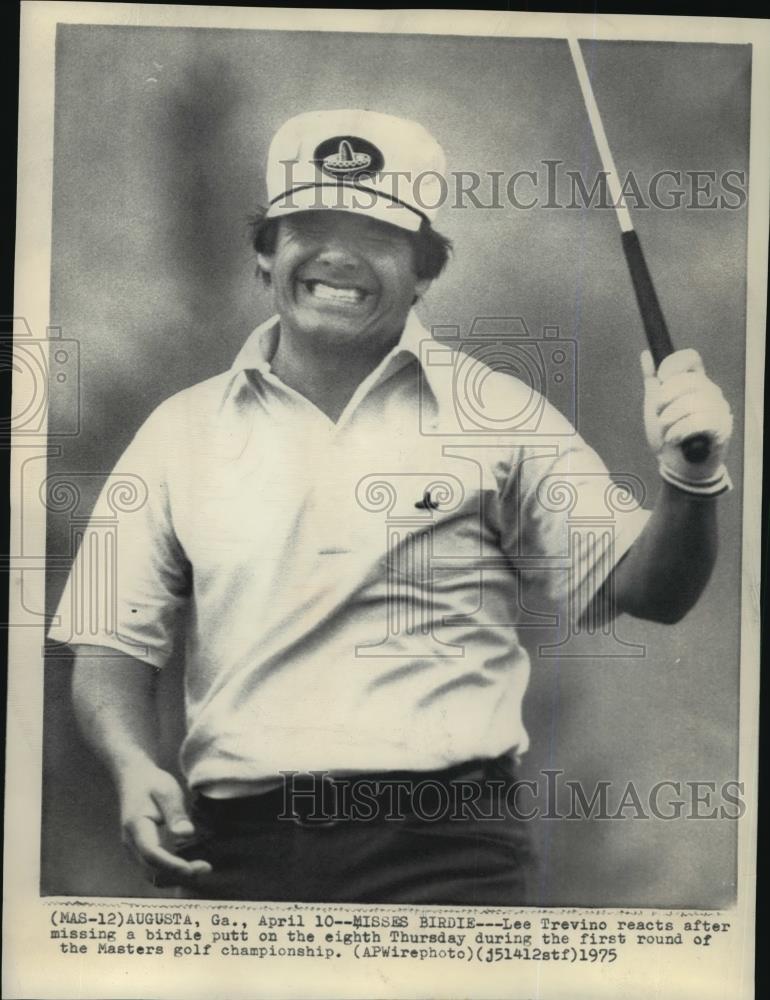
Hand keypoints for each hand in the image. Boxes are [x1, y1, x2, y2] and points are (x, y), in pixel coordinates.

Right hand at [117, 763, 211, 885]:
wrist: (135, 779)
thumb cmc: (152, 783)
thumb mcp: (167, 790)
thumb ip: (175, 812)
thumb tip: (186, 834)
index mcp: (136, 826)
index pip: (151, 853)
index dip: (171, 865)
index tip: (192, 869)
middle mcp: (131, 843)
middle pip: (151, 870)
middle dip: (177, 874)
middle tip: (206, 868)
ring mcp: (134, 850)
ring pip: (151, 875)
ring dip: (175, 877)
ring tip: (201, 868)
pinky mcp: (141, 852)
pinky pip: (154, 870)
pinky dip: (171, 873)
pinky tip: (190, 866)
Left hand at [641, 349, 732, 485]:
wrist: (676, 466)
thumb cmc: (668, 434)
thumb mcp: (655, 406)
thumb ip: (652, 380)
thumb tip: (646, 355)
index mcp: (694, 382)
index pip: (691, 357)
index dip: (673, 365)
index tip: (660, 379)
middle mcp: (710, 391)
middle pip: (687, 380)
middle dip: (664, 401)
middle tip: (660, 417)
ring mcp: (719, 408)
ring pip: (692, 402)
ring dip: (670, 421)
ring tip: (667, 432)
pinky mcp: (722, 427)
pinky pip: (699, 421)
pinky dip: (680, 431)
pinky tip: (674, 439)